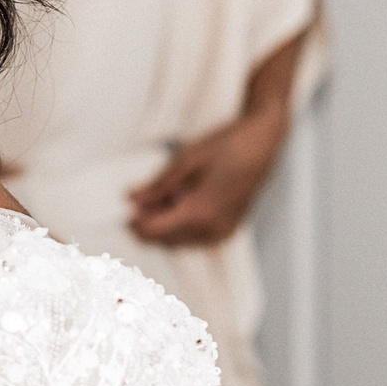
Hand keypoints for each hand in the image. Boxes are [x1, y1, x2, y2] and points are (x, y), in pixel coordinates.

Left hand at [126, 110, 288, 247]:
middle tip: (139, 201)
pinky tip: (180, 202)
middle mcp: (212, 229)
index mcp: (200, 212)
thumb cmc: (229, 147)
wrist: (262, 144)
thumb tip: (134, 199)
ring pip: (179, 241)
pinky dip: (181, 225)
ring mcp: (222, 232)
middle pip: (165, 240)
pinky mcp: (227, 230)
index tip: (125, 210)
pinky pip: (194, 237)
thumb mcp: (186, 160)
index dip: (135, 222)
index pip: (154, 231)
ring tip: (161, 197)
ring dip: (164, 225)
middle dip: (148, 224)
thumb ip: (157, 185)